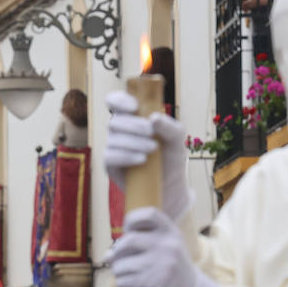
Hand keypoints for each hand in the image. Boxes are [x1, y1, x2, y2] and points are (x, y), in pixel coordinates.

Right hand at [104, 92, 191, 220]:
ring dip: (134, 142)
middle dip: (134, 125)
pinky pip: (110, 156)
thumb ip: (169, 126)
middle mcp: (120, 131)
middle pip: (115, 120)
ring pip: (113, 138)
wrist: (170, 185)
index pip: (115, 101)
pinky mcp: (110, 165)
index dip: (120, 100)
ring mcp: (113, 148)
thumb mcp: (177, 139)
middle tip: (152, 134)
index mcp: (132, 117)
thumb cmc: (171, 157)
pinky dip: (126, 156)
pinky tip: (142, 160)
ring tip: (153, 150)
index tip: (134, 107)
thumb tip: (153, 118)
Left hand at [109, 208, 217, 286]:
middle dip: (117, 255)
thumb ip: (143, 244)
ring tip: (129, 277)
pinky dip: (124, 286)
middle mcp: (168, 244)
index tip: (128, 234)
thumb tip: (108, 254)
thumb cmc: (175, 274)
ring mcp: (164, 262)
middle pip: (127, 241)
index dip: (131, 222)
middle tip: (120, 263)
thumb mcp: (168, 249)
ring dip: (119, 274)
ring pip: (122, 265)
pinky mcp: (158, 282)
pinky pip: (125, 282)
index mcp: (171, 232)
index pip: (146, 214)